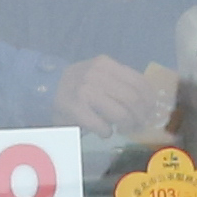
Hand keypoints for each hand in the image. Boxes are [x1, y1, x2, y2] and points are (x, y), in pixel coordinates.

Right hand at [60, 56, 179, 141]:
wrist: (46, 88)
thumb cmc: (78, 85)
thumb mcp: (99, 74)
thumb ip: (120, 82)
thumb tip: (148, 103)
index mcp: (105, 64)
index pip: (139, 82)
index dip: (149, 100)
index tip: (151, 110)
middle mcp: (96, 74)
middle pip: (133, 99)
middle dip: (140, 116)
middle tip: (139, 124)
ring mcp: (85, 91)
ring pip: (121, 114)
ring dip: (127, 125)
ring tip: (124, 129)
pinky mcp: (76, 109)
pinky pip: (103, 126)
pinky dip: (108, 132)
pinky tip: (105, 131)